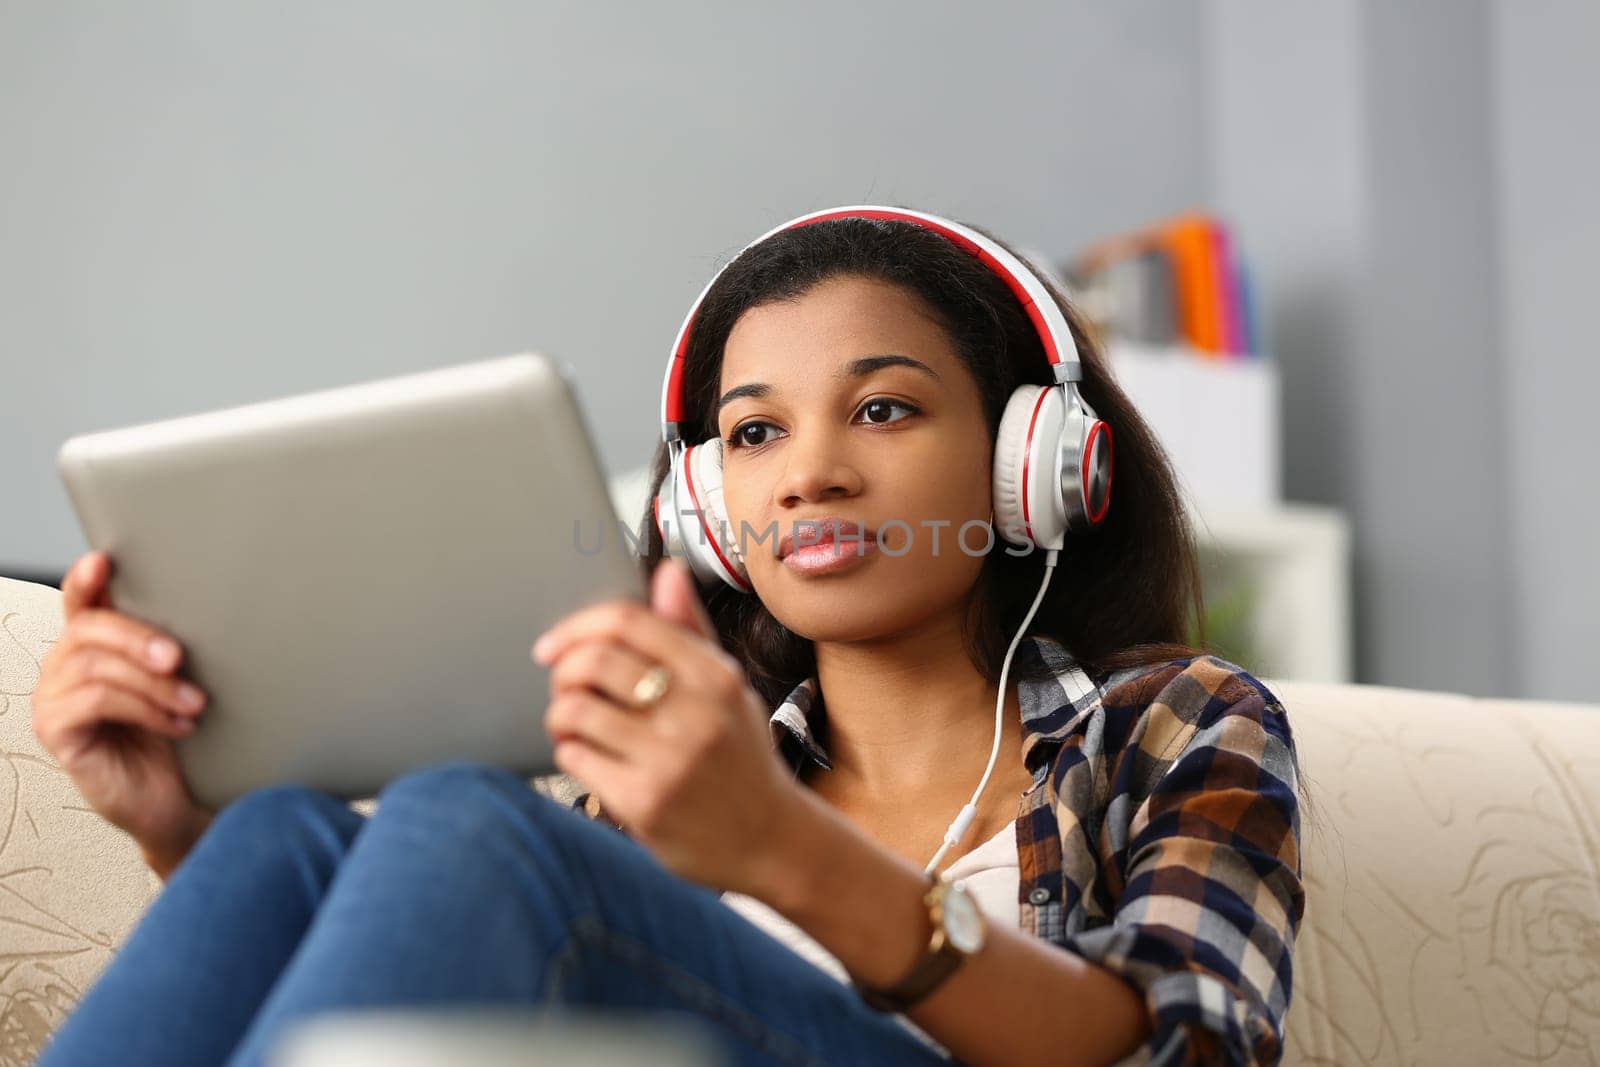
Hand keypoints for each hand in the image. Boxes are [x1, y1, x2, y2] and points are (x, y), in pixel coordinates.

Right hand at [32, 552, 214, 874]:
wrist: (179, 797)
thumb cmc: (178, 732)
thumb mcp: (181, 679)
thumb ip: (173, 642)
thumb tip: (207, 602)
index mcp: (95, 642)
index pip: (82, 599)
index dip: (86, 578)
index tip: (103, 560)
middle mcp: (65, 664)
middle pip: (90, 628)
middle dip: (139, 637)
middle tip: (179, 658)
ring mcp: (53, 698)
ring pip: (96, 666)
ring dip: (153, 682)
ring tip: (194, 703)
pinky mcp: (55, 732)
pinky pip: (94, 702)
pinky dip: (143, 708)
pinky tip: (176, 724)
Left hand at [533, 558, 802, 896]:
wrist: (770, 841)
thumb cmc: (740, 756)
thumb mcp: (727, 688)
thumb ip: (691, 631)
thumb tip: (666, 571)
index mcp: (715, 676)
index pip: (630, 622)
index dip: (579, 626)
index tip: (555, 644)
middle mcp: (696, 713)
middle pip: (595, 662)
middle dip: (563, 671)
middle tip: (563, 686)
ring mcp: (670, 760)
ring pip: (575, 711)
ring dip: (559, 713)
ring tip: (573, 723)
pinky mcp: (645, 803)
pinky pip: (576, 758)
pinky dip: (568, 751)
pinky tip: (586, 756)